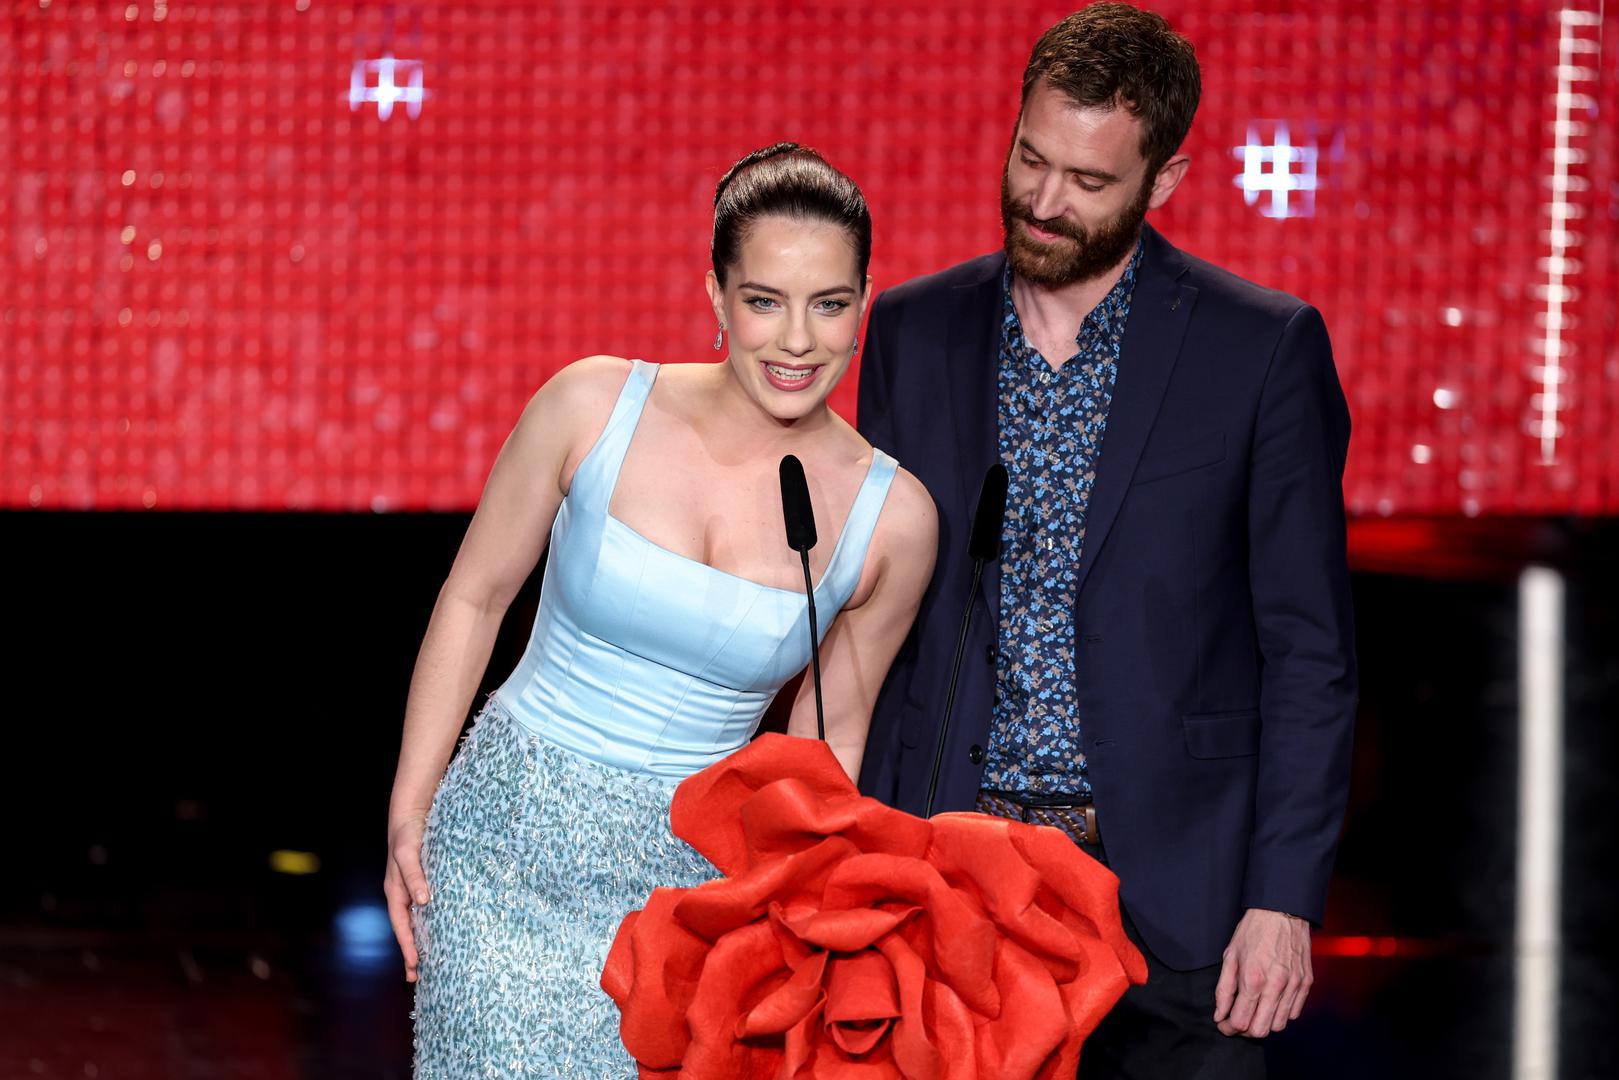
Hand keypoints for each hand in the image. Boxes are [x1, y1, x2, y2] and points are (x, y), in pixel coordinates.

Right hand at [383, 813, 430, 982]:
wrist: (412, 812)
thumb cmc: (408, 833)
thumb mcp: (408, 853)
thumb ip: (414, 876)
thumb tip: (423, 901)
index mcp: (396, 891)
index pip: (401, 925)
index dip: (408, 946)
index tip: (415, 966)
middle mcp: (404, 893)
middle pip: (407, 929)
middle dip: (412, 952)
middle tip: (419, 977)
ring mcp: (413, 889)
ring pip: (417, 921)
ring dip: (422, 940)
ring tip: (431, 962)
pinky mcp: (425, 881)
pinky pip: (426, 908)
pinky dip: (431, 923)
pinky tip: (442, 931)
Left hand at [1213, 907, 1312, 1036]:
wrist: (1282, 911)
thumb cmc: (1253, 931)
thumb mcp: (1230, 955)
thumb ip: (1224, 989)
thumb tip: (1220, 1014)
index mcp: (1253, 979)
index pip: (1241, 1021)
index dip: (1229, 1028)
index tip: (1224, 1024)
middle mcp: (1276, 986)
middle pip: (1261, 1030)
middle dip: (1245, 1030)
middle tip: (1237, 1020)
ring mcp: (1294, 986)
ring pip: (1279, 1025)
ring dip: (1264, 1023)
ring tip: (1254, 1010)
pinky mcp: (1306, 983)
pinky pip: (1294, 1013)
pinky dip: (1280, 1013)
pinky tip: (1271, 1002)